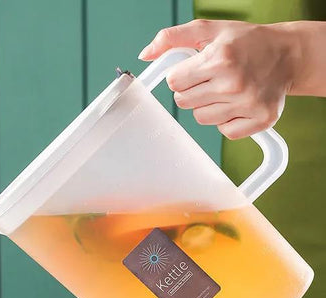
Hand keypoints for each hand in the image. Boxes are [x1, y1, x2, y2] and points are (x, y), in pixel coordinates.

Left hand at [138, 20, 297, 138]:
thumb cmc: (245, 42)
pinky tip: (238, 103)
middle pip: (183, 102)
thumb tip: (144, 54)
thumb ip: (172, 38)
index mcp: (219, 58)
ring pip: (200, 118)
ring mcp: (248, 103)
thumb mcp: (209, 30)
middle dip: (193, 90)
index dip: (181, 75)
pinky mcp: (260, 120)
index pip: (174, 82)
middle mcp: (234, 82)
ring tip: (227, 89)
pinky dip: (227, 120)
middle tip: (213, 78)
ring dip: (208, 106)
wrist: (289, 54)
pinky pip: (224, 131)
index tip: (196, 69)